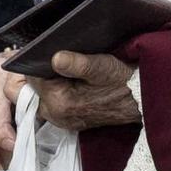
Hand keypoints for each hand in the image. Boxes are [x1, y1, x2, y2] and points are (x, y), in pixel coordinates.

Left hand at [25, 50, 139, 130]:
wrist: (141, 100)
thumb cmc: (122, 80)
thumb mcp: (101, 66)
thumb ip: (76, 63)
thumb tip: (54, 57)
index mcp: (58, 101)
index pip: (29, 77)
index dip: (33, 61)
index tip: (43, 49)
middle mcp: (54, 115)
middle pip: (29, 90)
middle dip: (36, 74)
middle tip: (52, 59)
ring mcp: (61, 120)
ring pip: (39, 97)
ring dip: (46, 84)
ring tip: (62, 70)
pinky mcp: (68, 122)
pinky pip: (50, 104)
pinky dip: (54, 92)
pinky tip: (69, 82)